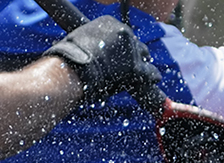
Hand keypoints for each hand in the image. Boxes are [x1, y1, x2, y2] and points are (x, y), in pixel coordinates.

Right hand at [43, 16, 161, 101]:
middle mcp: (123, 31)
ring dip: (142, 63)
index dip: (123, 45)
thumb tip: (84, 49)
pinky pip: (150, 72)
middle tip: (132, 61)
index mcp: (108, 22)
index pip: (122, 33)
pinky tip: (154, 79)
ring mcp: (131, 49)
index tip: (121, 52)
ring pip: (143, 55)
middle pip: (134, 43)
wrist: (75, 68)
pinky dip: (152, 76)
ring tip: (144, 70)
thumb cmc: (68, 57)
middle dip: (134, 52)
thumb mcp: (77, 39)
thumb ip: (88, 41)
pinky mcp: (136, 68)